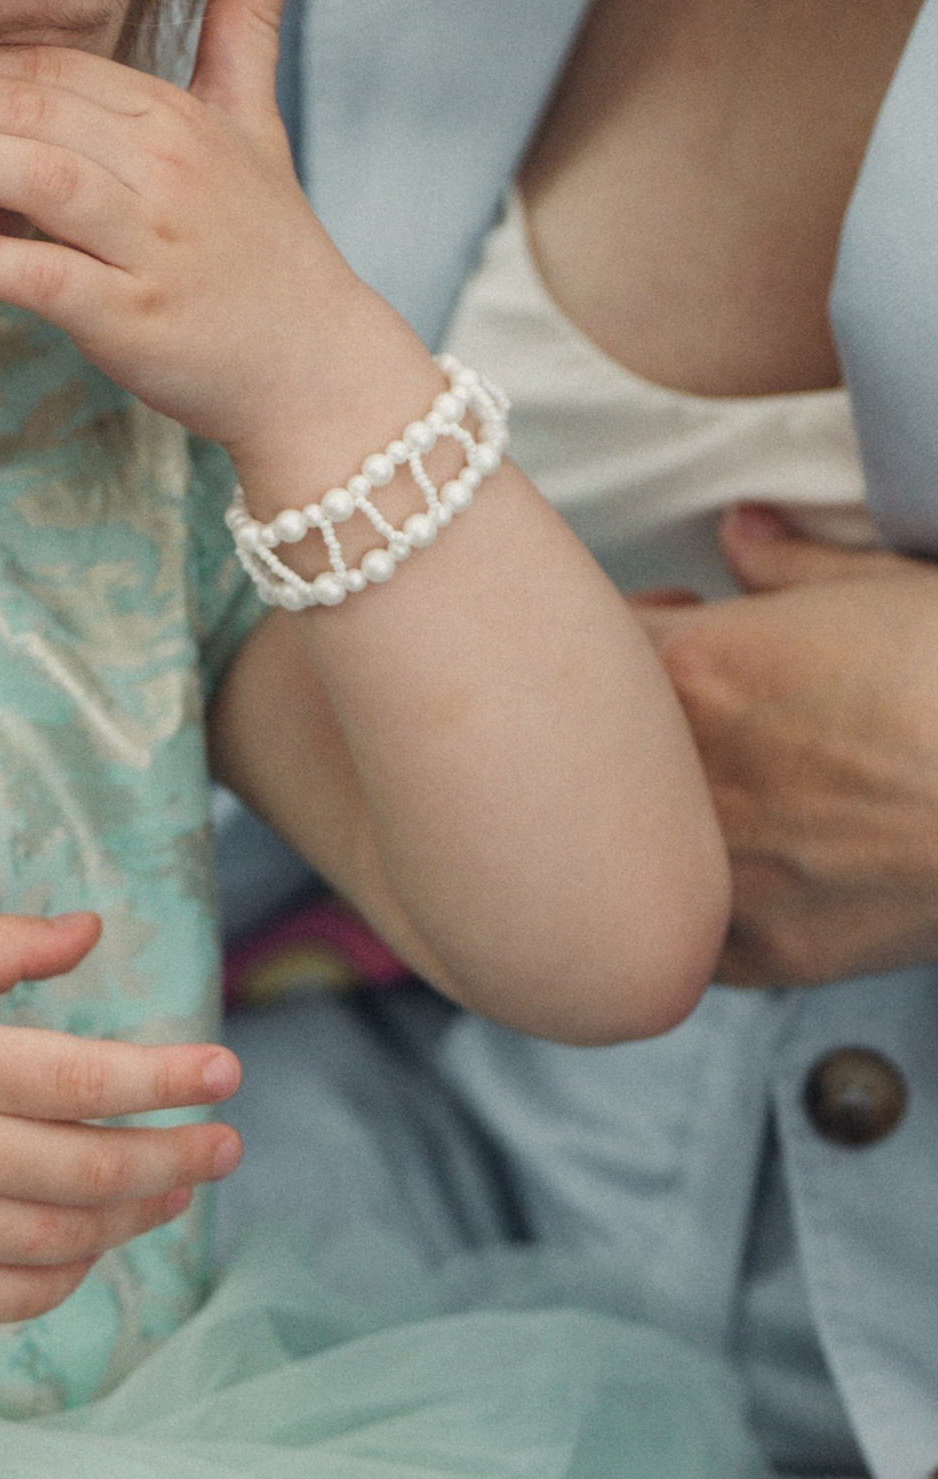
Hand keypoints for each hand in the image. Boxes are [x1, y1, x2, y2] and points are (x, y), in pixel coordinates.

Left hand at [0, 0, 435, 487]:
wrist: (315, 366)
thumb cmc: (267, 248)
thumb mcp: (258, 125)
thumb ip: (248, 30)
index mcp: (174, 116)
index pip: (55, 66)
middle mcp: (166, 168)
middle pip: (38, 110)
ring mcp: (154, 243)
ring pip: (44, 180)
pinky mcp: (139, 318)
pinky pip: (55, 280)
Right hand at [0, 913, 240, 1325]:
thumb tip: (90, 928)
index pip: (89, 1080)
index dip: (171, 1079)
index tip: (227, 1072)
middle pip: (101, 1168)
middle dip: (182, 1156)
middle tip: (228, 1144)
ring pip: (76, 1236)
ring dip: (142, 1213)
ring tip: (177, 1187)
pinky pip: (30, 1292)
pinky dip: (79, 1269)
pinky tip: (96, 1238)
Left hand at [635, 506, 937, 988]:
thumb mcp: (892, 586)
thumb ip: (792, 563)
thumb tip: (740, 529)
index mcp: (696, 670)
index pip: (586, 647)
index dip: (620, 633)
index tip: (665, 628)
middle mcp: (684, 777)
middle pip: (591, 756)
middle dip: (632, 726)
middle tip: (701, 711)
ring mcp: (718, 872)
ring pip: (629, 854)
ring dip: (663, 818)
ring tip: (749, 792)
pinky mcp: (765, 949)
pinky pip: (691, 935)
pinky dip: (711, 902)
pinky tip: (770, 867)